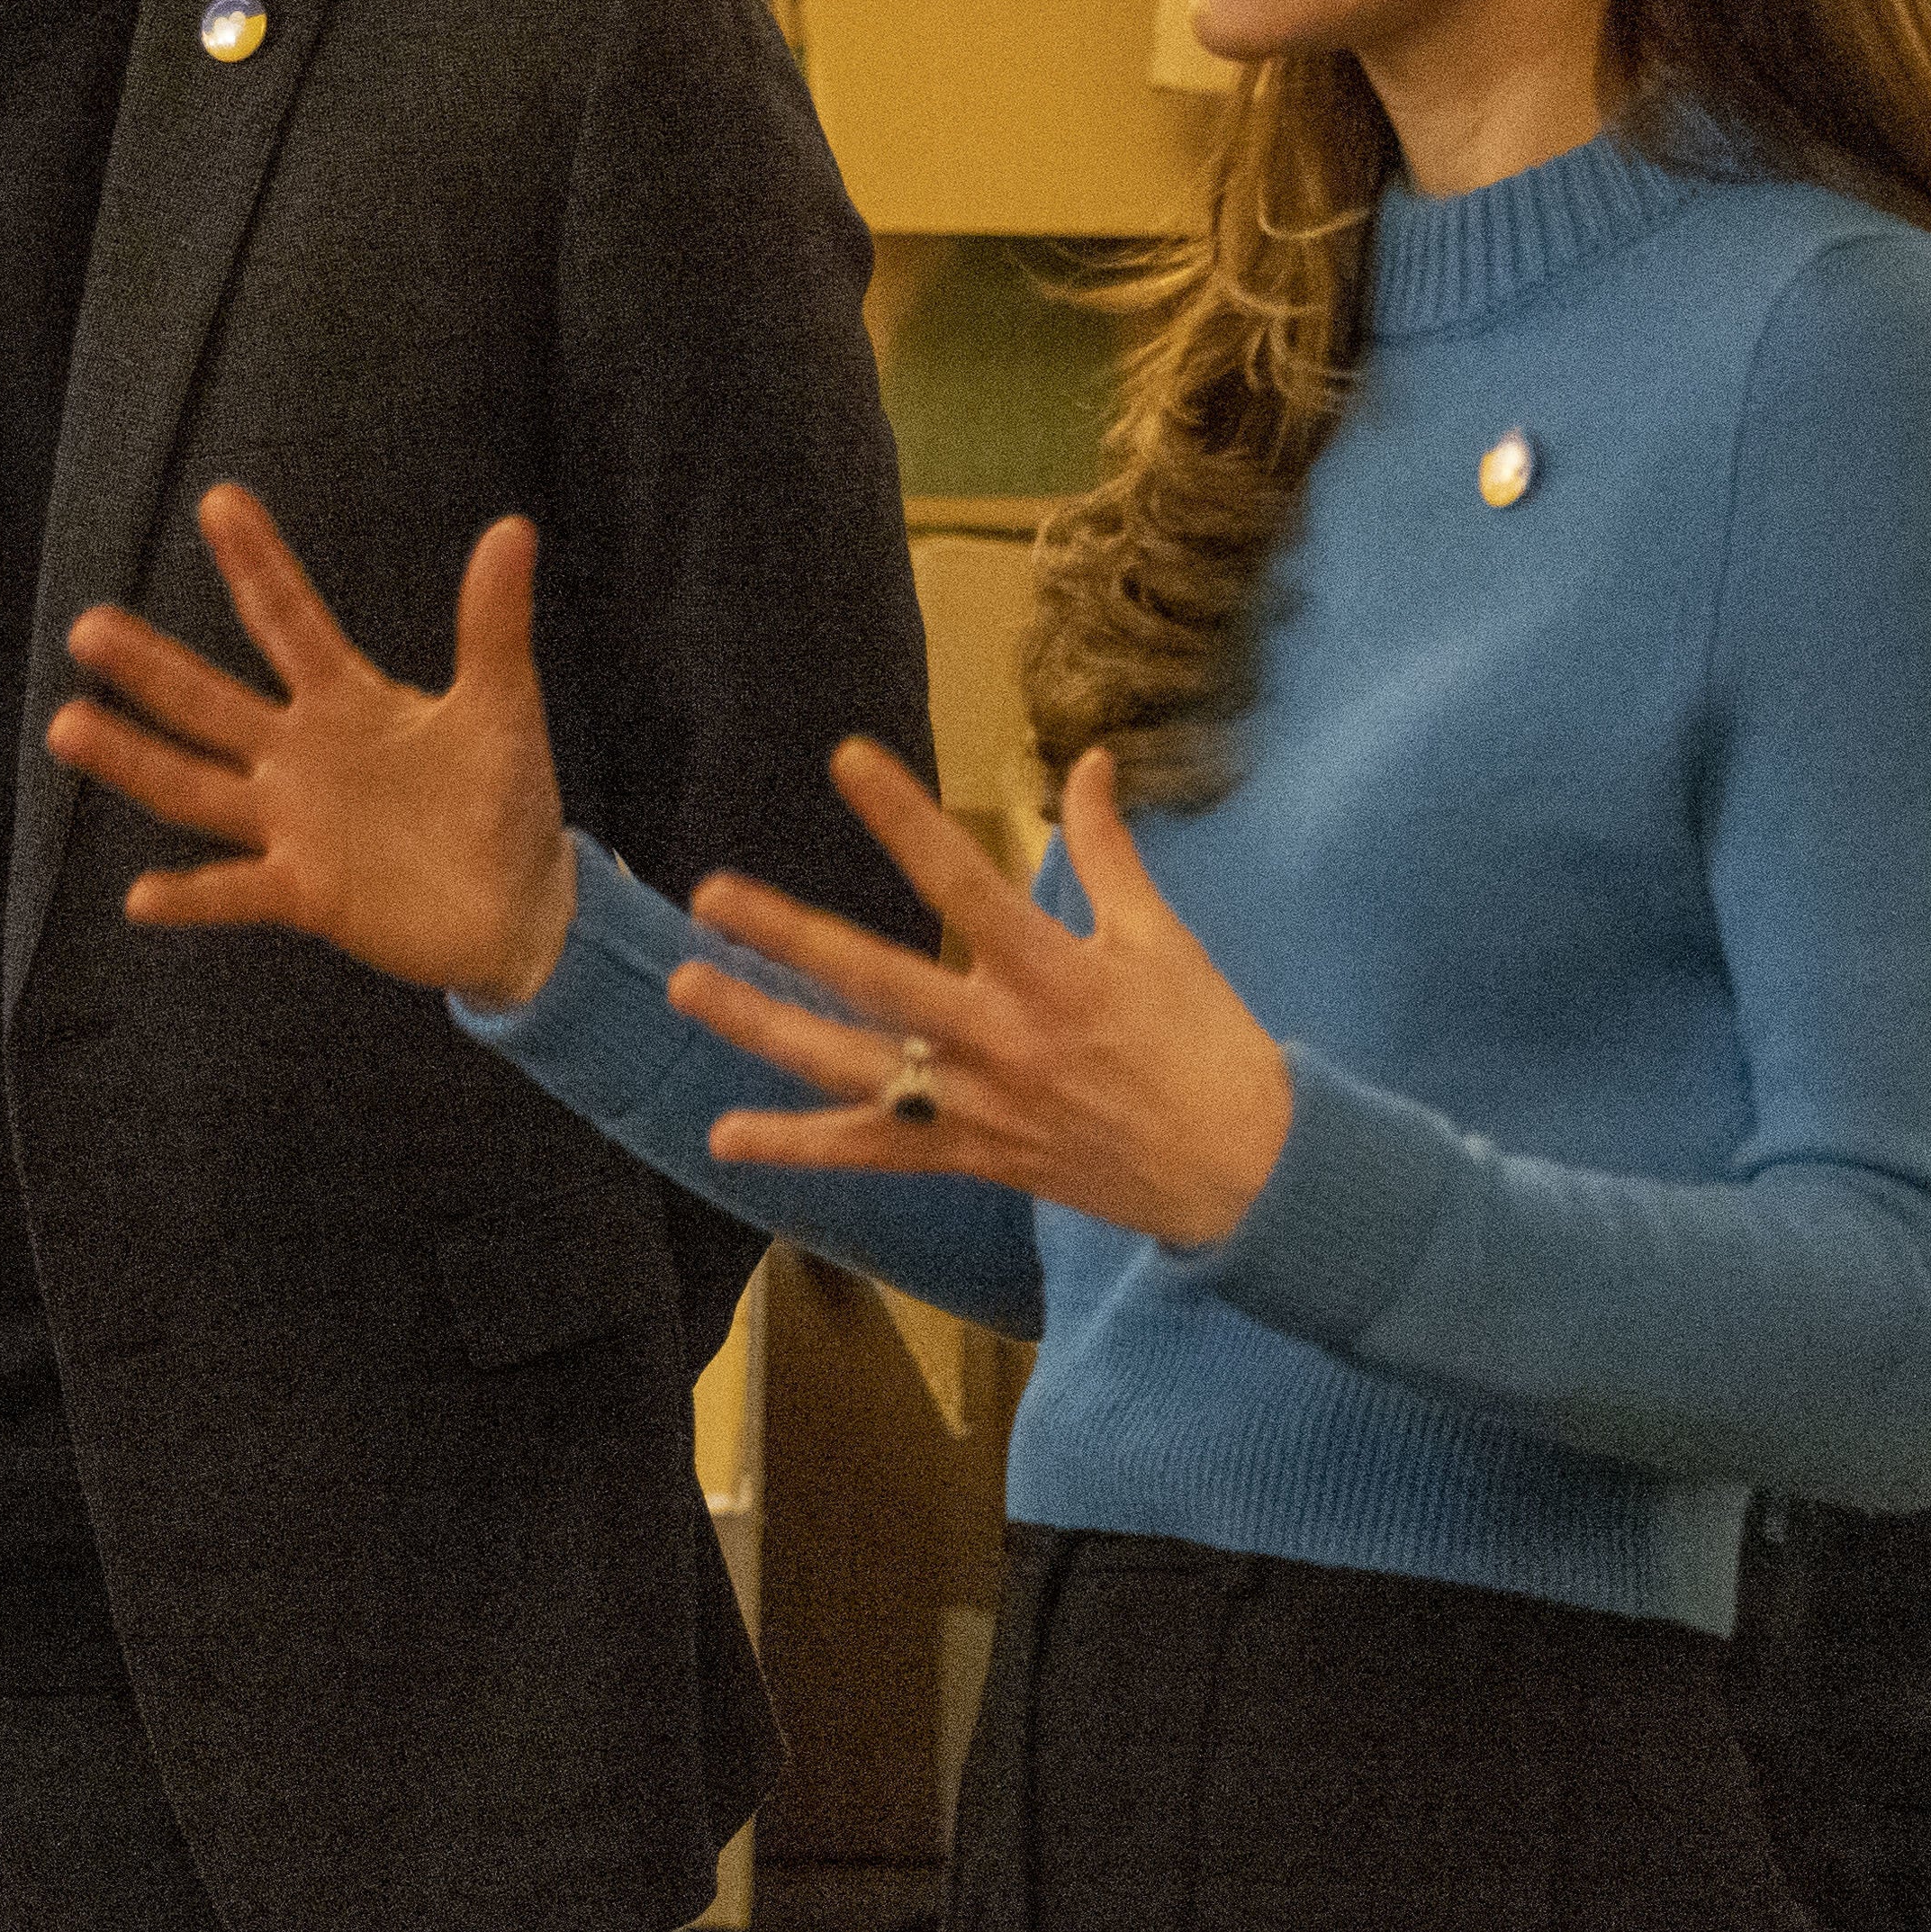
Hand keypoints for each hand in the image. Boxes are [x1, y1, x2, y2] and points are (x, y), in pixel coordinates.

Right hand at [44, 488, 583, 1009]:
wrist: (520, 904)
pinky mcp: (307, 893)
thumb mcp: (503, 706)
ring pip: (197, 789)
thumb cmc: (504, 797)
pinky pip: (238, 892)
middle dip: (150, 667)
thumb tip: (514, 528)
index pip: (288, 620)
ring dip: (134, 761)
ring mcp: (294, 825)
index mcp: (344, 699)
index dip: (257, 563)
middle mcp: (299, 755)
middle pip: (210, 702)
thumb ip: (493, 625)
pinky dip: (193, 897)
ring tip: (66, 726)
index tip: (220, 500)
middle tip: (87, 627)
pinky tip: (140, 897)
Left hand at [672, 741, 1294, 1256]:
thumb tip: (1088, 759)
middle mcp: (1005, 1039)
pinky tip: (724, 1137)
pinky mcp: (973, 1157)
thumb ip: (1107, 848)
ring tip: (687, 987)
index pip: (964, 880)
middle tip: (712, 894)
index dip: (904, 817)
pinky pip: (873, 1152)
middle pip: (879, 982)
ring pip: (852, 1067)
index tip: (847, 758)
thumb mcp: (1163, 937)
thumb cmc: (1207, 1044)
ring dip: (765, 1029)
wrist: (1243, 1172)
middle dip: (791, 938)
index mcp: (1055, 971)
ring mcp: (982, 1105)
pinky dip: (798, 1148)